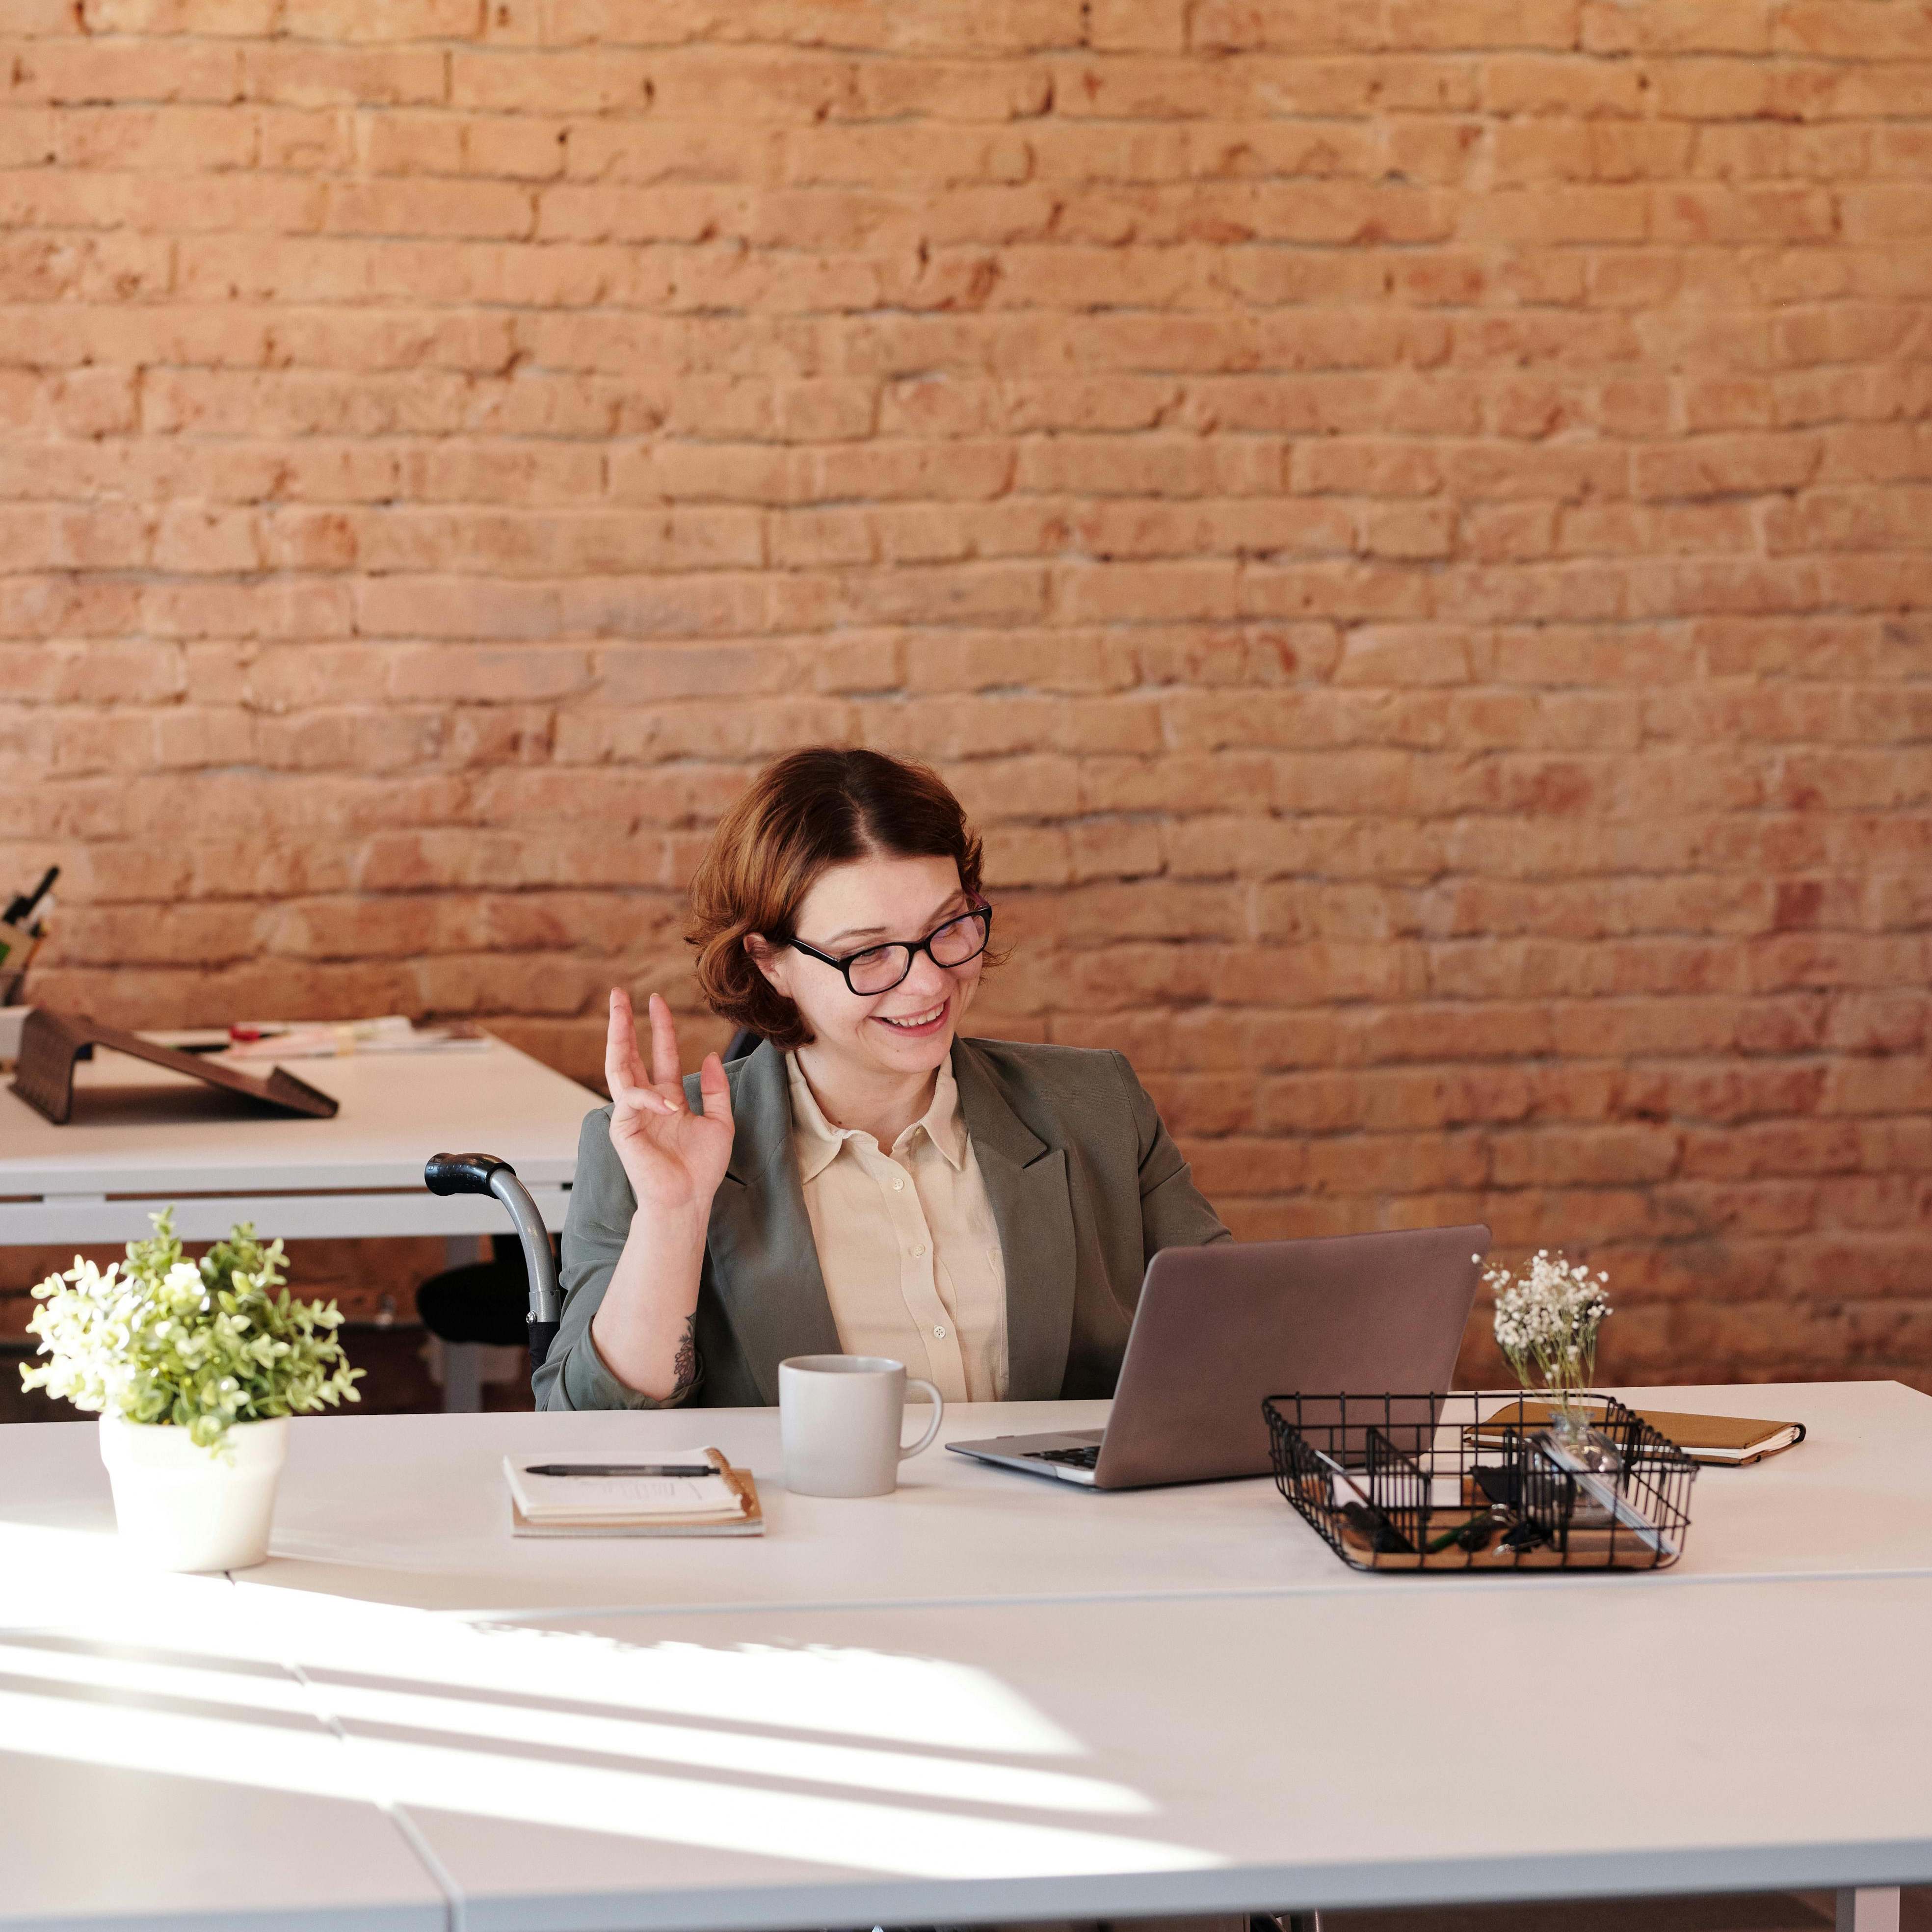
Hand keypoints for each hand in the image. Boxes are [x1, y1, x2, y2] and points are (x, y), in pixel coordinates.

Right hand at [603, 990, 734, 1229]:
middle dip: (622, 1024)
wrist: (688, 1200)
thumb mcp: (720, 1122)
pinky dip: (650, 1097)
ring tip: (619, 1010)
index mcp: (667, 1099)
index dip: (659, 1028)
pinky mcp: (623, 1129)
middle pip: (629, 1054)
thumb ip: (715, 1089)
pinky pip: (631, 1101)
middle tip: (619, 993)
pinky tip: (670, 1103)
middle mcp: (646, 1102)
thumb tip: (710, 1055)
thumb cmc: (701, 1169)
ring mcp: (631, 1114)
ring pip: (617, 1067)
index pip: (660, 1055)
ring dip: (617, 1037)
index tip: (656, 1001)